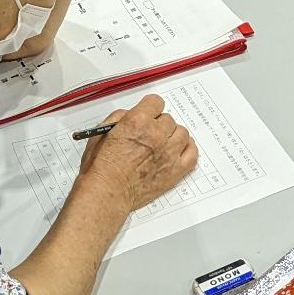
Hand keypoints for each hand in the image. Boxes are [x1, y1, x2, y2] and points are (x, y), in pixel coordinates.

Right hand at [79, 94, 197, 210]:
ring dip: (172, 136)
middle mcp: (156, 135)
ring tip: (163, 143)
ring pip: (182, 133)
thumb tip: (130, 114)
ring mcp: (168, 153)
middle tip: (150, 134)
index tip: (149, 113)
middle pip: (168, 119)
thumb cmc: (101, 167)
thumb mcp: (101, 132)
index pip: (156, 102)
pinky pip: (192, 153)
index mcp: (137, 122)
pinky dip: (187, 149)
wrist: (107, 192)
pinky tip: (179, 150)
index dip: (150, 108)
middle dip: (159, 124)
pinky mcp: (175, 171)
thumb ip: (119, 118)